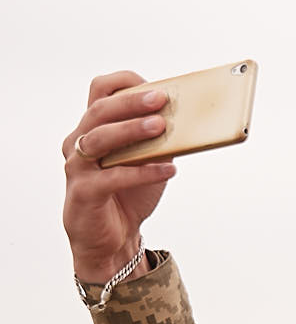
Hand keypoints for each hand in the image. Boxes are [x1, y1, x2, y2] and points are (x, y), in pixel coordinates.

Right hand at [63, 73, 177, 283]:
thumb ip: (159, 141)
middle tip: (160, 100)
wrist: (112, 239)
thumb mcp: (148, 161)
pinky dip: (143, 172)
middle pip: (99, 111)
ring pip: (99, 139)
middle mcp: (79, 142)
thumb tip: (190, 121)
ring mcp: (77, 166)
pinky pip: (112, 177)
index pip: (99, 92)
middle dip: (131, 103)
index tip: (152, 85)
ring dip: (131, 130)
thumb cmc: (129, 195)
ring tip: (161, 127)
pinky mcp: (84, 192)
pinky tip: (168, 169)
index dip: (124, 84)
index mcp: (93, 128)